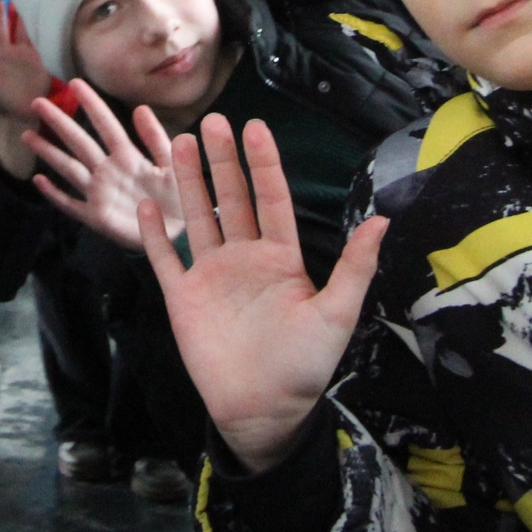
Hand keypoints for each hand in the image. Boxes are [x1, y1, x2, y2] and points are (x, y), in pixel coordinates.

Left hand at [0, 2, 55, 179]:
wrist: (21, 115)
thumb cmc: (2, 101)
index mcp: (4, 55)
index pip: (1, 30)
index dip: (0, 16)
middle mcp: (19, 53)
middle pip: (19, 26)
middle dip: (19, 10)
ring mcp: (33, 57)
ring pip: (32, 32)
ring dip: (33, 17)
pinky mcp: (45, 63)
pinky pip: (46, 44)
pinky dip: (47, 32)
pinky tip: (50, 19)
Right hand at [22, 80, 180, 251]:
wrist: (183, 238)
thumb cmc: (180, 199)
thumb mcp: (172, 164)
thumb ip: (157, 139)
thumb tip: (141, 108)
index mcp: (129, 157)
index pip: (106, 125)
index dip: (92, 104)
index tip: (75, 82)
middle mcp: (109, 171)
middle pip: (79, 142)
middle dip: (59, 123)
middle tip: (38, 102)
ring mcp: (99, 194)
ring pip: (69, 169)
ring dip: (49, 152)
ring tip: (28, 136)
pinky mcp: (96, 218)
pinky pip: (70, 205)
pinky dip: (54, 194)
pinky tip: (38, 181)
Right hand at [143, 115, 386, 474]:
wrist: (264, 411)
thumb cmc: (305, 366)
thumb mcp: (338, 314)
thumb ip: (355, 266)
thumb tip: (382, 220)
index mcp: (280, 258)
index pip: (271, 199)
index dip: (264, 165)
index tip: (256, 128)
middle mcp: (244, 259)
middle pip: (230, 199)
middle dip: (222, 160)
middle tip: (212, 120)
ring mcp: (211, 276)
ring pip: (198, 217)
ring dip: (189, 182)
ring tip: (180, 144)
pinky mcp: (183, 298)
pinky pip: (166, 259)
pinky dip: (156, 233)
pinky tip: (149, 204)